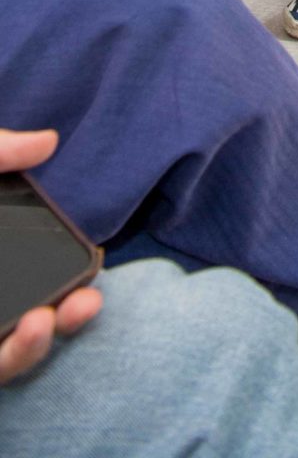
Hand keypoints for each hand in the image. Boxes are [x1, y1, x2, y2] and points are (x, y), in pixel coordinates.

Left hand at [0, 129, 101, 385]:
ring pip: (5, 354)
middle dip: (65, 318)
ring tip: (44, 323)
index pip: (35, 273)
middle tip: (87, 303)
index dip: (70, 285)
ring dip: (30, 349)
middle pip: (30, 319)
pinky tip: (23, 332)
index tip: (91, 280)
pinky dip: (8, 355)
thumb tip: (49, 140)